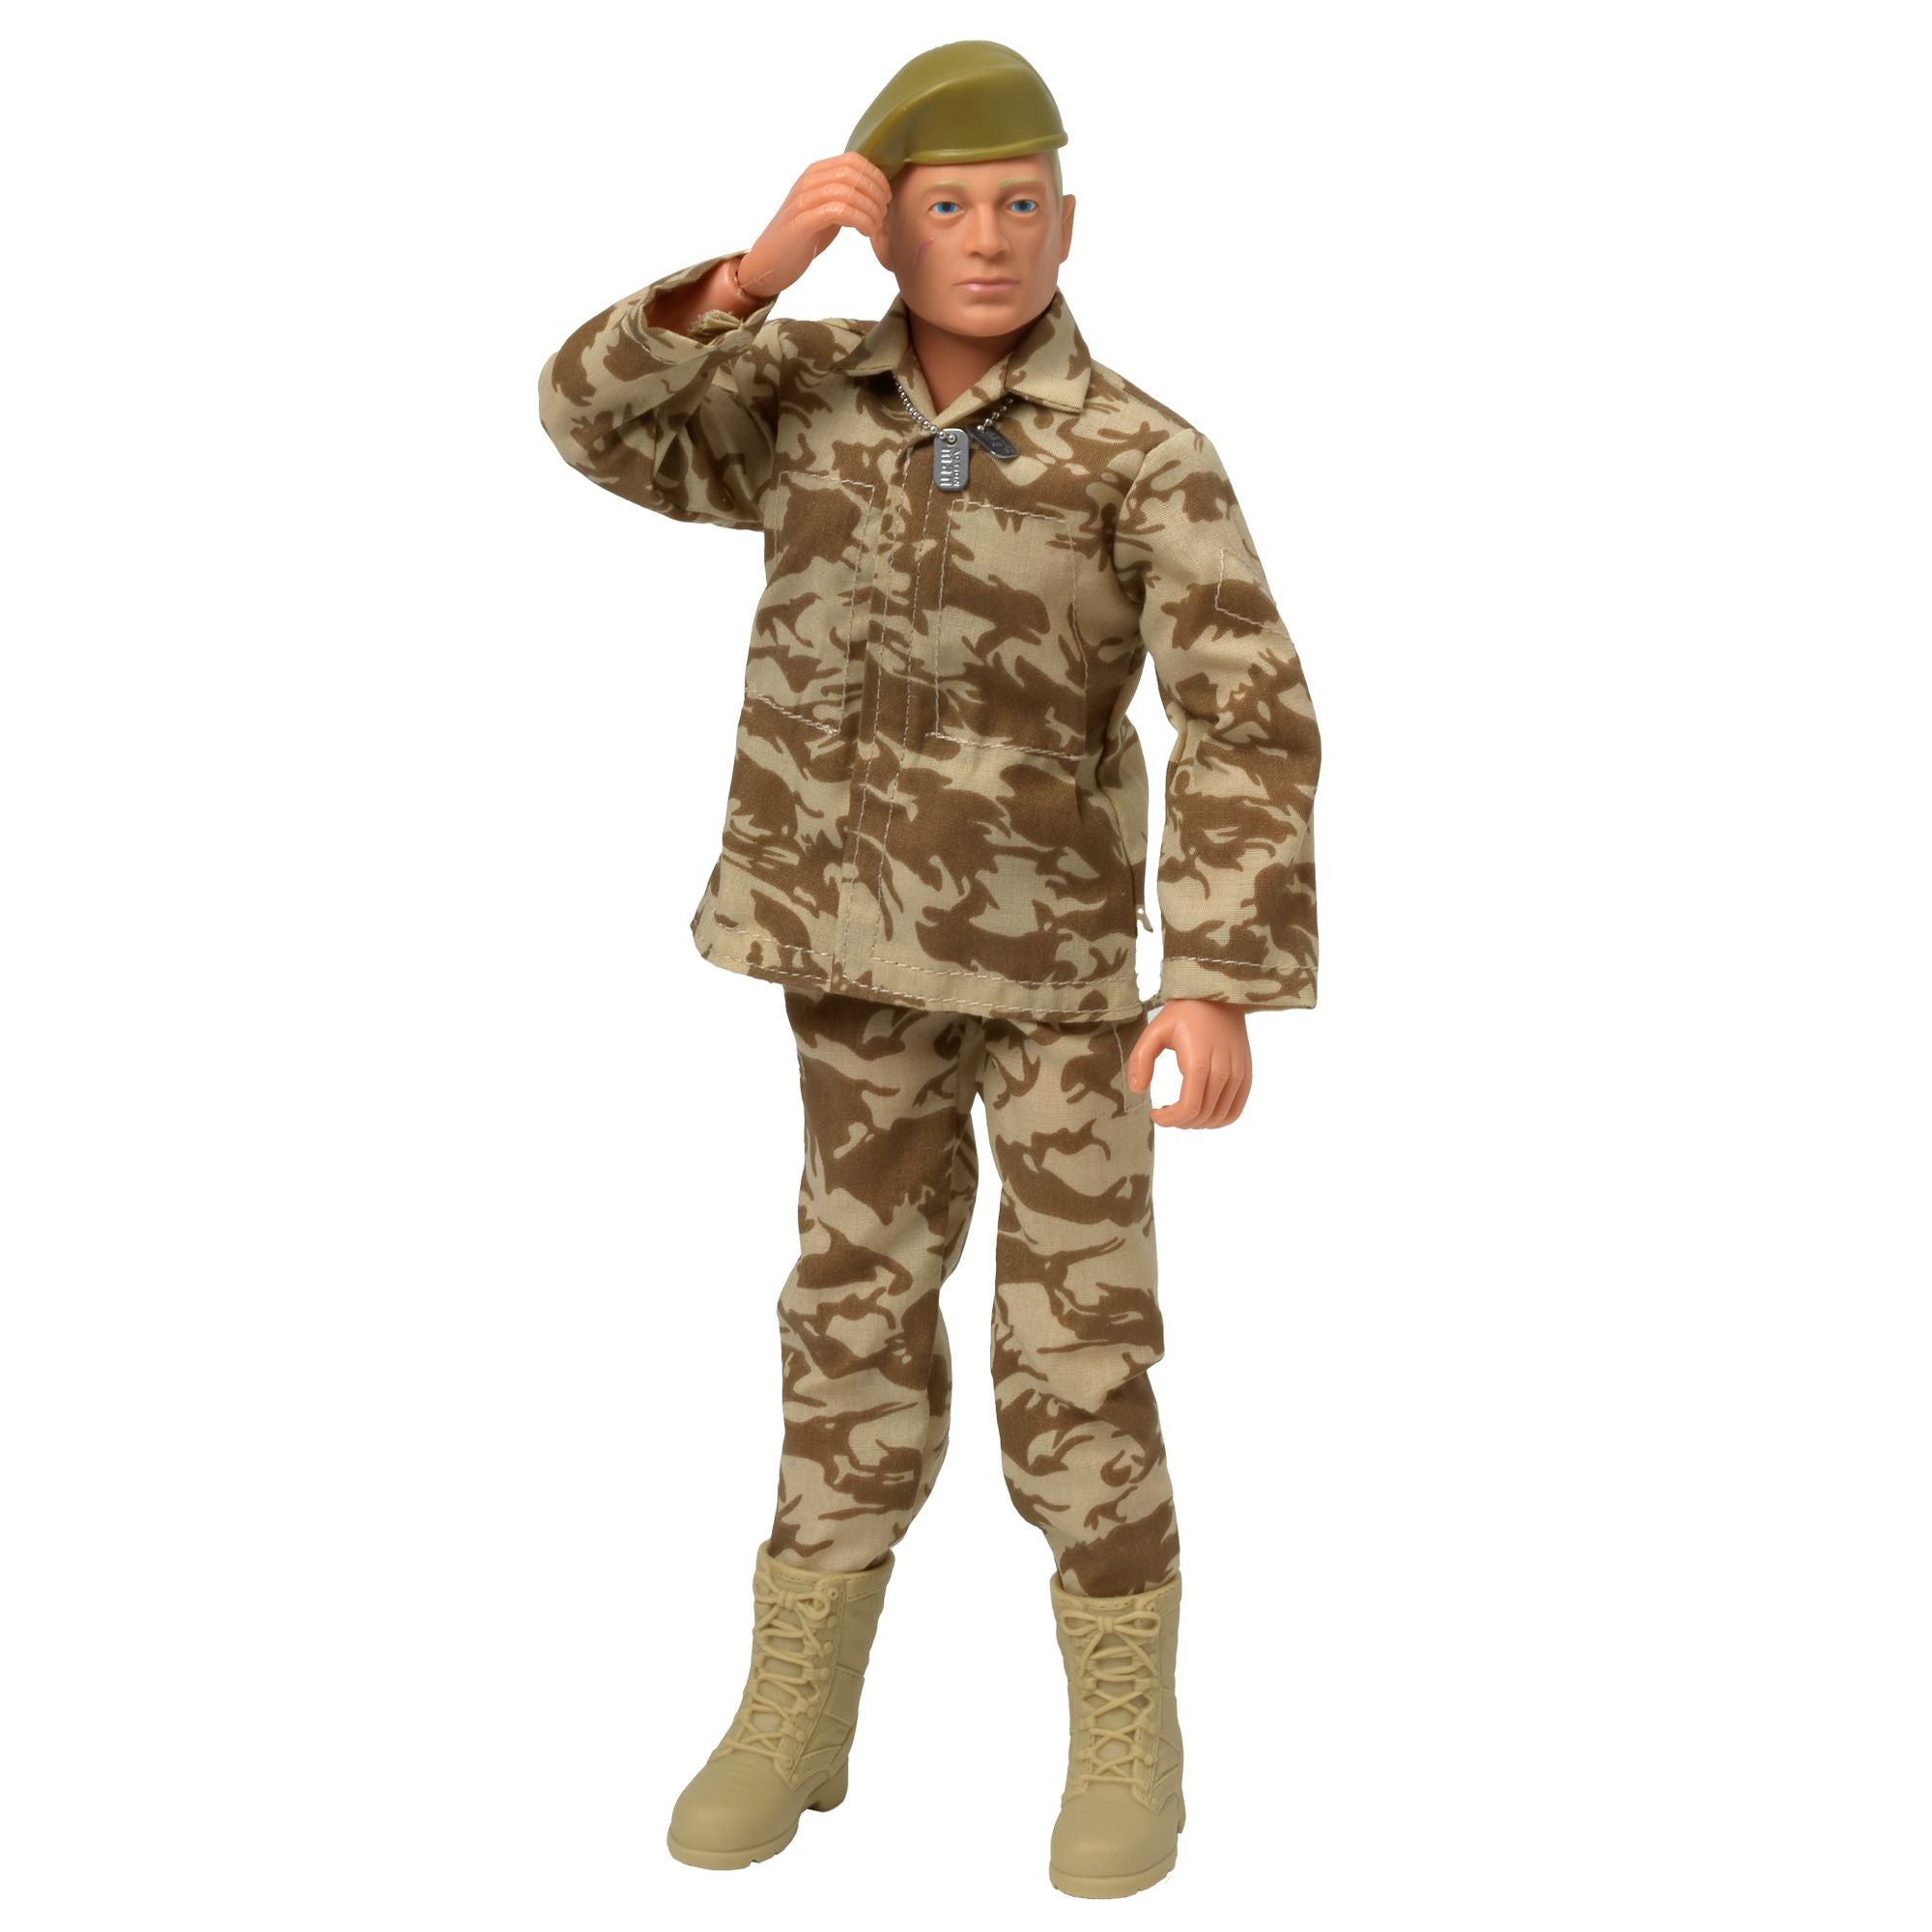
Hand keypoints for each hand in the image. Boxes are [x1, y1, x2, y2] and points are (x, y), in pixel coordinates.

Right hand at [737, 152, 892, 300]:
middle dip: (876, 193)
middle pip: (853, 173)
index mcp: (815, 173)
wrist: (770, 262)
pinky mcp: (802, 222)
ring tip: (875, 226)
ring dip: (870, 209)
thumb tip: (873, 188)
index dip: (876, 176)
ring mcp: (803, 200)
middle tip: (883, 214)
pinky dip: (860, 221)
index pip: (853, 160)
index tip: (885, 197)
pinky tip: (866, 232)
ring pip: (848, 191)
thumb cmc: (802, 237)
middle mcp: (808, 181)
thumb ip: (843, 194)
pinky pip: (839, 211)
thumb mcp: (825, 208)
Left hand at [1125, 998, 1252, 1128]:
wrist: (1218, 994)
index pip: (1189, 1108)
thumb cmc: (1184, 1013)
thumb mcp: (1155, 1031)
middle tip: (1165, 1112)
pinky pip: (1235, 1110)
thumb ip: (1141, 1060)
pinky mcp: (1246, 1074)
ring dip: (1198, 1123)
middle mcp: (1223, 1072)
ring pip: (1220, 1117)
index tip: (1155, 1113)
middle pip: (1203, 1116)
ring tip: (1181, 1111)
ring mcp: (1238, 1075)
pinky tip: (1202, 1111)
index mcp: (1199, 1063)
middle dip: (1180, 1122)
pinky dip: (1218, 1119)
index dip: (1169, 1120)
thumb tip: (1137, 1089)